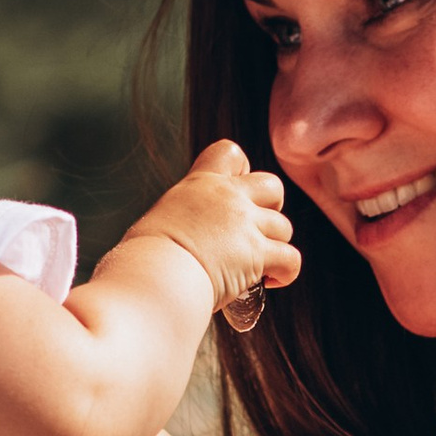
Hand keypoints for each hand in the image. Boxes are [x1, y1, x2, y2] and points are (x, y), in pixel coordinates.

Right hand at [123, 139, 299, 320]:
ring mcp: (246, 224)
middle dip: (271, 208)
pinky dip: (286, 272)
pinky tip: (269, 282)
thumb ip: (180, 219)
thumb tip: (179, 242)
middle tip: (255, 231)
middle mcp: (228, 197)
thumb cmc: (144, 258)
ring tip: (258, 267)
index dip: (242, 171)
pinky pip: (291, 258)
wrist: (155, 276)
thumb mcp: (159, 220)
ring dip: (275, 246)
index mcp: (200, 184)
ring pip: (284, 227)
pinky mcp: (258, 253)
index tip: (236, 194)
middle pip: (272, 186)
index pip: (230, 152)